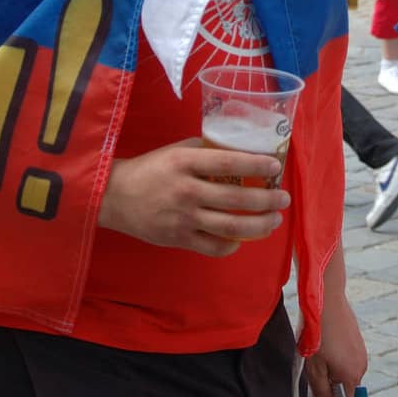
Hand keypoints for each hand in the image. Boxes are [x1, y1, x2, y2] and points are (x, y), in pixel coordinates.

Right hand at [97, 138, 288, 256]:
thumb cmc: (149, 169)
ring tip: (274, 220)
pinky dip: (233, 244)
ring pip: (231, 227)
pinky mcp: (178, 239)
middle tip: (283, 198)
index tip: (275, 166)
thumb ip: (205, 150)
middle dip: (267, 200)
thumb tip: (240, 149)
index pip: (228, 163)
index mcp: (185, 163)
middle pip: (237, 200)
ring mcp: (183, 218)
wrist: (113, 197)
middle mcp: (186, 191)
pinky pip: (214, 247)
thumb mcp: (175, 150)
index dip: (256, 166)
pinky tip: (243, 238)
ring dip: (260, 225)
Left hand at [301, 286, 366, 396]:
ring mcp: (361, 351)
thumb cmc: (318, 335)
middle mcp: (361, 365)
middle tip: (313, 371)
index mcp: (352, 376)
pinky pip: (347, 356)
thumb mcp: (314, 370)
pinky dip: (336, 356)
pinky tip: (323, 343)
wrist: (325, 300)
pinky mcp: (357, 339)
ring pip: (345, 370)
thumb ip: (322, 395)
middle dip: (330, 384)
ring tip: (317, 354)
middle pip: (345, 386)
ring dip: (332, 368)